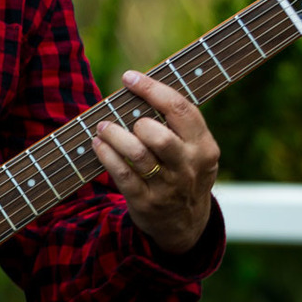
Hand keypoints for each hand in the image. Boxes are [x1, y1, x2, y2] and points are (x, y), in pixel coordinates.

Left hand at [94, 70, 220, 254]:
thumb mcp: (195, 149)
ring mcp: (167, 187)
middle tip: (127, 120)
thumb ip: (177, 123)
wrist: (186, 224)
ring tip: (103, 127)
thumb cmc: (184, 171)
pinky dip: (107, 156)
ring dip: (114, 135)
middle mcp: (188, 167)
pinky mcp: (146, 202)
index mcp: (204, 146)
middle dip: (138, 123)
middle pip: (160, 136)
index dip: (152, 89)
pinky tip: (98, 145)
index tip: (129, 77)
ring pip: (138, 155)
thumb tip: (139, 86)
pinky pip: (123, 175)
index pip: (180, 110)